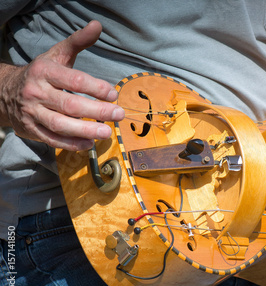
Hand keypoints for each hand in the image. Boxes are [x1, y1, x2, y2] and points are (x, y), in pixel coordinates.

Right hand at [2, 20, 123, 150]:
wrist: (6, 90)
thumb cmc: (41, 73)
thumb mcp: (57, 55)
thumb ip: (78, 42)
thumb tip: (97, 25)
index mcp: (45, 71)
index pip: (73, 80)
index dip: (95, 87)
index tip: (113, 93)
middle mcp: (37, 92)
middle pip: (69, 105)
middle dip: (97, 111)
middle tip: (118, 114)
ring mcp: (33, 112)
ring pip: (60, 124)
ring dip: (85, 130)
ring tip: (106, 132)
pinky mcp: (31, 129)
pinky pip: (52, 139)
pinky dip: (71, 144)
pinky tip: (89, 144)